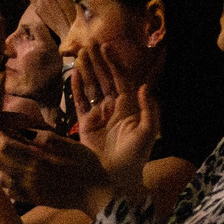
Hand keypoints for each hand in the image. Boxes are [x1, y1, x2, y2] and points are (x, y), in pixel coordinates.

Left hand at [0, 127, 106, 210]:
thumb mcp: (72, 146)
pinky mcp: (33, 200)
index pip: (5, 145)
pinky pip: (9, 191)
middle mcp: (29, 177)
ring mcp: (29, 191)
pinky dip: (2, 180)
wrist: (96, 195)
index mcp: (38, 161)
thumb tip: (27, 132)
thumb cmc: (88, 168)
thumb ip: (48, 139)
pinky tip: (4, 173)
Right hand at [70, 45, 159, 197]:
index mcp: (129, 107)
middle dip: (99, 62)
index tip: (108, 47)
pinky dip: (77, 88)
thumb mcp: (147, 133)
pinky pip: (80, 102)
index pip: (122, 79)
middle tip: (91, 43)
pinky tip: (75, 74)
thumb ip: (149, 110)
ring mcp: (99, 115)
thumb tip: (144, 86)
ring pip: (92, 87)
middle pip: (105, 79)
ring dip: (88, 70)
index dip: (115, 63)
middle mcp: (113, 108)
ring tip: (81, 53)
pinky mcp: (85, 125)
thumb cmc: (134, 158)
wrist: (115, 180)